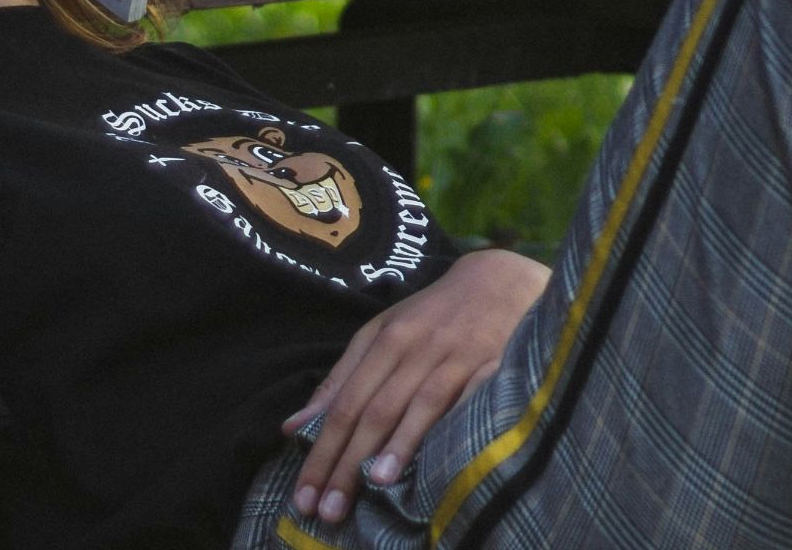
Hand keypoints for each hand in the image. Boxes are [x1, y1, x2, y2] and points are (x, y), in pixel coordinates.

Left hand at [283, 248, 549, 523]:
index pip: (345, 404)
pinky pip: (470, 400)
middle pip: (375, 410)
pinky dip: (453, 427)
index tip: (303, 495)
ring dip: (396, 445)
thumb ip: (340, 380)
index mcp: (385, 340)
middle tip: (328, 510)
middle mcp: (417, 348)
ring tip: (375, 485)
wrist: (498, 280)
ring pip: (420, 405)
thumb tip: (292, 428)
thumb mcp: (379, 334)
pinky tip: (441, 458)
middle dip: (348, 462)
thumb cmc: (431, 315)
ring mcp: (456, 357)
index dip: (322, 451)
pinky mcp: (495, 365)